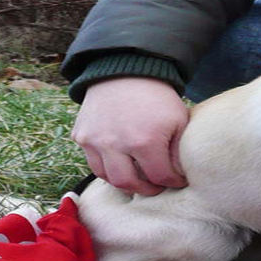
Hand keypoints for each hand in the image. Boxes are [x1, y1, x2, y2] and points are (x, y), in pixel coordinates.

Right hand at [72, 77, 189, 195]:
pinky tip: (121, 163)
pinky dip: (107, 167)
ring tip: (138, 177)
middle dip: (146, 189)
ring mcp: (95, 141)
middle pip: (129, 184)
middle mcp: (116, 144)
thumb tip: (178, 176)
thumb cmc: (157, 98)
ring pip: (107, 177)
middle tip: (156, 186)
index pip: (160, 177)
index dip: (172, 182)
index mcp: (145, 142)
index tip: (178, 180)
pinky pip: (93, 162)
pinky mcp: (81, 136)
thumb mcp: (178, 121)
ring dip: (124, 182)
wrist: (126, 71)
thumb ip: (177, 152)